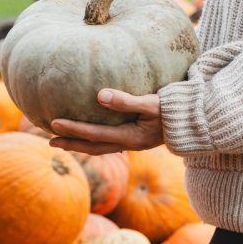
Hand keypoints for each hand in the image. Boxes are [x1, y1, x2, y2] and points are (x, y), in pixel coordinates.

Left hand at [49, 89, 163, 154]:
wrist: (192, 123)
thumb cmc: (173, 110)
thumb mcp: (152, 103)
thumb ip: (126, 100)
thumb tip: (100, 95)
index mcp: (130, 138)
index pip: (95, 135)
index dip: (74, 130)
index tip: (54, 124)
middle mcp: (128, 144)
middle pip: (93, 147)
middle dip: (71, 144)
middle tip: (49, 140)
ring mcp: (131, 144)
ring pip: (99, 148)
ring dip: (80, 145)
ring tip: (61, 141)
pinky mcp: (134, 139)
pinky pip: (108, 143)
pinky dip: (93, 141)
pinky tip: (87, 136)